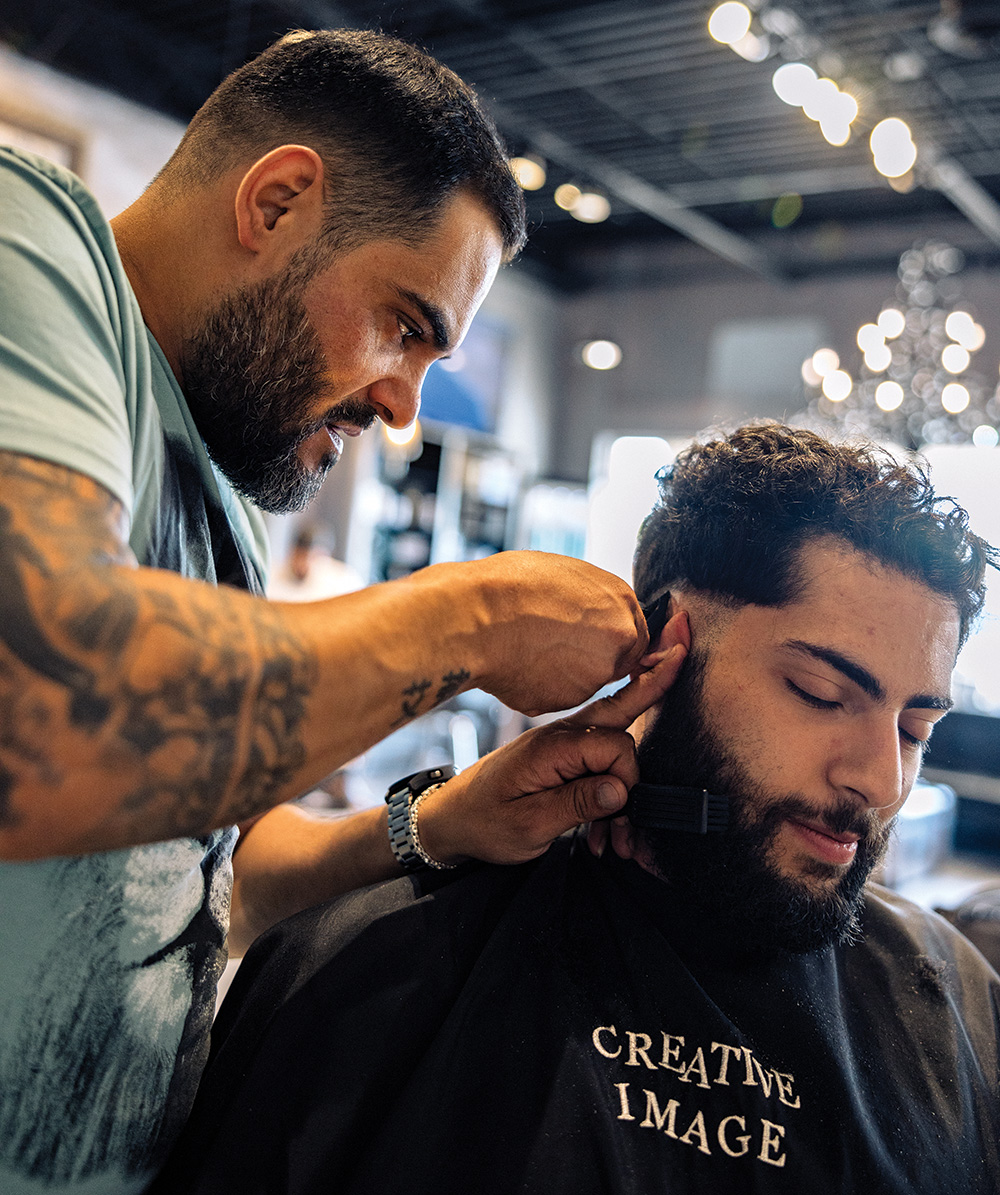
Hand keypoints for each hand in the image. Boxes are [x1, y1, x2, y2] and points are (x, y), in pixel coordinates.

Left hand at [415, 626, 686, 865]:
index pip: (616, 745)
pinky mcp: (558, 756)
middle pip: (623, 722)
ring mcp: (560, 742)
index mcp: (552, 747)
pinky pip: (597, 761)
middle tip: (640, 822)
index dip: (628, 780)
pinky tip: (602, 833)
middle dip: (640, 771)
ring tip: (617, 843)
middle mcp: (560, 734)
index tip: (617, 814)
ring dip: (624, 792)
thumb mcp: (528, 824)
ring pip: (614, 747)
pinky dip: (608, 795)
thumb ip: (576, 804)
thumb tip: (621, 790)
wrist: (448, 819)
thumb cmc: (482, 823)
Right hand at [456, 551, 648, 715]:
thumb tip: (594, 609)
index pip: (633, 632)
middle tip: (554, 642)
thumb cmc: (509, 586)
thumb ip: (592, 598)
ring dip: (567, 672)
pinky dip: (543, 685)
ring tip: (529, 647)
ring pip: (586, 680)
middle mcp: (618, 640)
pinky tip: (520, 663)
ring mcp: (594, 674)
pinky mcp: (567, 700)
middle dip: (593, 656)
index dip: (608, 636)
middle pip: (617, 660)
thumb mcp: (563, 572)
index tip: (586, 637)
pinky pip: (559, 694)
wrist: (474, 616)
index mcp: (621, 602)